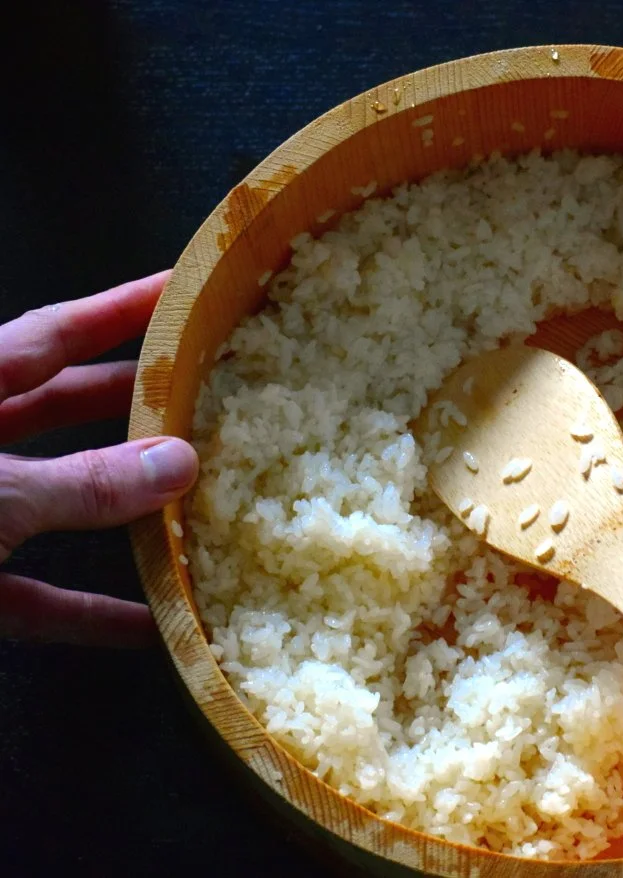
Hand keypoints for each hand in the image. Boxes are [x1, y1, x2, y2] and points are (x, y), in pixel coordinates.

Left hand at [0, 271, 197, 647]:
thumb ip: (78, 483)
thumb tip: (177, 462)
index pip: (57, 332)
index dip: (125, 309)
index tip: (188, 288)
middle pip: (65, 409)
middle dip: (138, 407)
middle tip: (216, 395)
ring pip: (57, 503)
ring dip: (125, 516)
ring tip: (199, 507)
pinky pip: (33, 595)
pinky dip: (86, 613)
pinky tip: (146, 627)